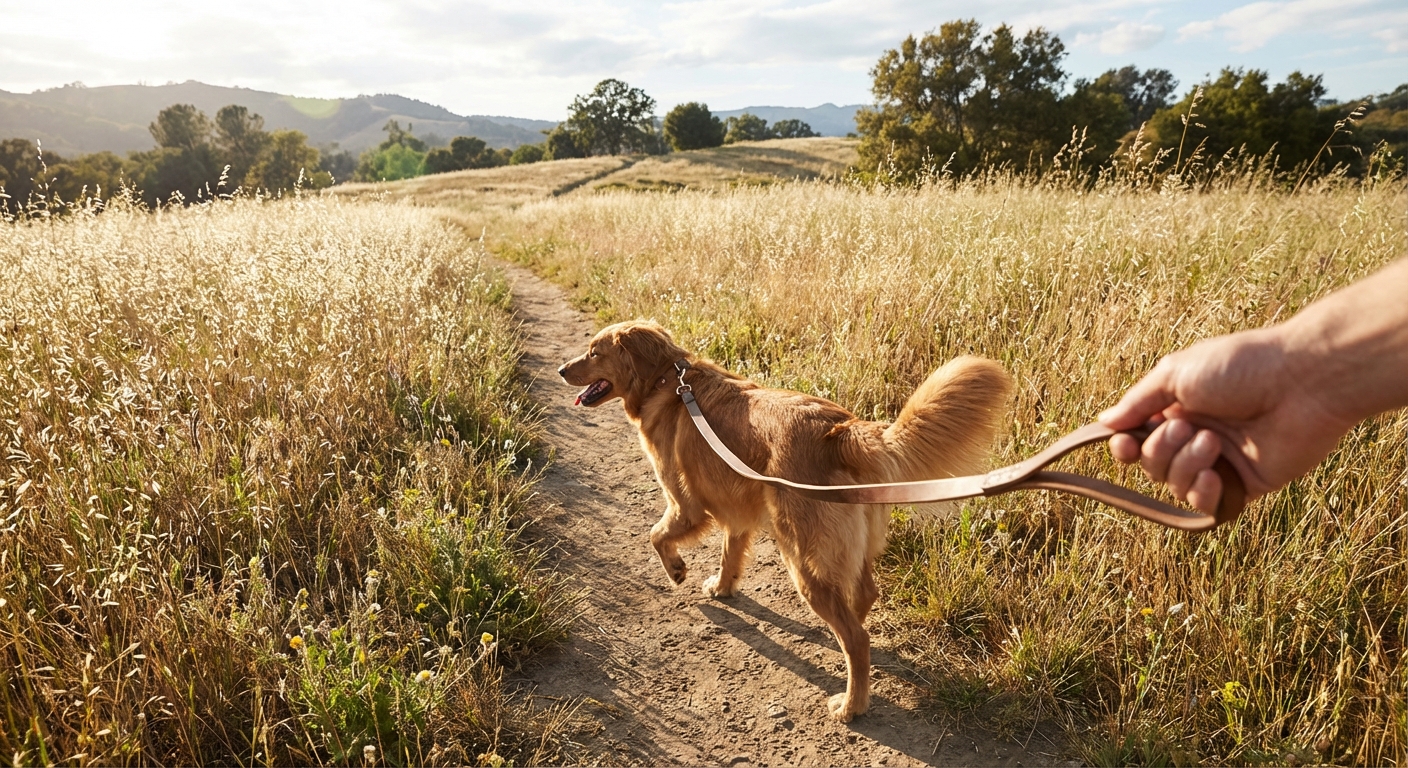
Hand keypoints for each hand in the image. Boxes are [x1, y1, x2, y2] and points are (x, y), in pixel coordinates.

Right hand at [1098, 327, 1354, 513]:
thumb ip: (1138, 402)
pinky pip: (1208, 504)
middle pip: (1151, 465)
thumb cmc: (1241, 366)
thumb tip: (1104, 422)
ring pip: (1175, 485)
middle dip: (1159, 450)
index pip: (1137, 439)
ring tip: (1212, 441)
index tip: (1123, 444)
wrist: (1302, 382)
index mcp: (1178, 407)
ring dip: (1184, 465)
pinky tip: (1212, 474)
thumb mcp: (1176, 373)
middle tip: (1184, 428)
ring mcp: (1221, 461)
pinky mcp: (1246, 483)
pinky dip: (1202, 493)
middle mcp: (1196, 435)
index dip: (1125, 447)